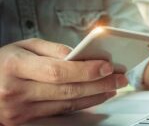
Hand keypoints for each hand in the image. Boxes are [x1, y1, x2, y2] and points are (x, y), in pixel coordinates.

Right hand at [0, 38, 127, 125]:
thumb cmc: (4, 62)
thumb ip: (53, 49)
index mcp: (15, 67)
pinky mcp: (26, 121)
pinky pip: (60, 112)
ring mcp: (20, 110)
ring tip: (113, 87)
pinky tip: (95, 97)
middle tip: (120, 78)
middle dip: (98, 84)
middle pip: (67, 90)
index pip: (57, 71)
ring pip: (67, 104)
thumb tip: (81, 56)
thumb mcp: (24, 46)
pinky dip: (81, 104)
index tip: (107, 66)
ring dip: (94, 96)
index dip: (85, 70)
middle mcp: (16, 91)